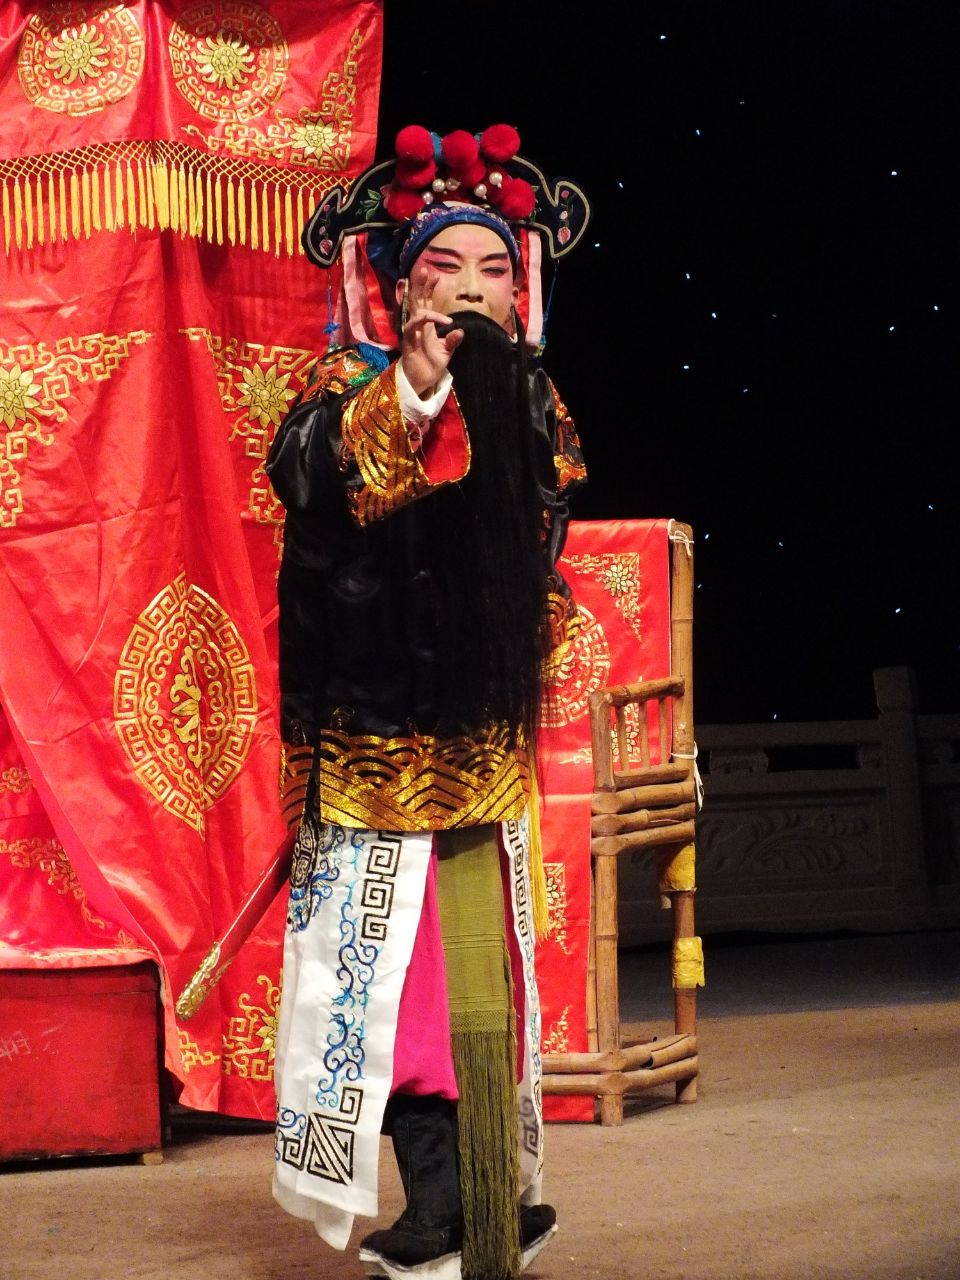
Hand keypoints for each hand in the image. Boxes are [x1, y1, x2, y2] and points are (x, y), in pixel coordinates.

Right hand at [398, 278, 463, 396]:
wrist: (423, 382)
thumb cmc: (431, 366)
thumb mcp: (446, 351)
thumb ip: (453, 340)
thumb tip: (460, 331)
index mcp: (427, 326)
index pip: (426, 302)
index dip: (430, 288)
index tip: (437, 274)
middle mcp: (418, 326)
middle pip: (417, 300)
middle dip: (421, 284)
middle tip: (425, 268)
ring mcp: (412, 332)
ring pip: (414, 308)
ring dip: (419, 293)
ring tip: (426, 279)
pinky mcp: (408, 341)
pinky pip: (413, 326)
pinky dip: (423, 319)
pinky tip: (430, 315)